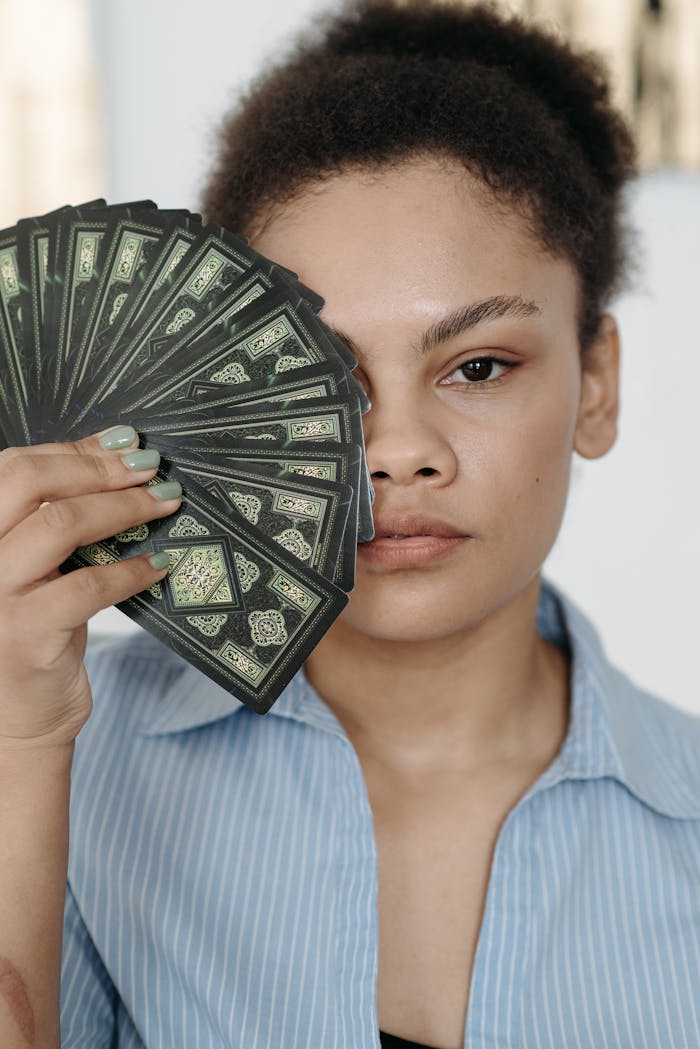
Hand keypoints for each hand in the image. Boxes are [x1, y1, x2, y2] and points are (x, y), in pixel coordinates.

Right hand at [0, 425, 181, 748]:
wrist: (12, 723)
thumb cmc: (27, 636)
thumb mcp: (27, 570)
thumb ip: (49, 521)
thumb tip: (112, 460)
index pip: (11, 467)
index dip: (73, 449)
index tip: (122, 443)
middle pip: (27, 481)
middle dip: (98, 466)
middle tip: (148, 466)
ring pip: (59, 523)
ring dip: (123, 507)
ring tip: (163, 502)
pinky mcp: (24, 636)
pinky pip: (89, 586)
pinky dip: (132, 570)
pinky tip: (158, 565)